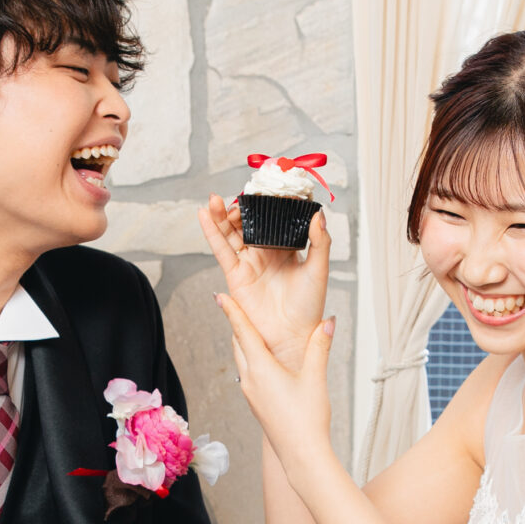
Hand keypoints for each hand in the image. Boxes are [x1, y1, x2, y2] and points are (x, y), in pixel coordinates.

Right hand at [198, 194, 330, 371]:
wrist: (293, 336)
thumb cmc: (309, 307)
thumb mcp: (319, 269)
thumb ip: (320, 242)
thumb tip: (318, 215)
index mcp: (286, 247)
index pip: (274, 218)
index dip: (268, 203)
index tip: (268, 187)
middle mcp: (265, 252)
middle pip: (249, 222)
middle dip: (242, 207)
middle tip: (241, 194)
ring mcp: (249, 262)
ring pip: (231, 233)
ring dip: (220, 214)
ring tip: (213, 197)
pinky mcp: (235, 275)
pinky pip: (221, 249)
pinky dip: (211, 232)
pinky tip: (204, 215)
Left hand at [216, 287, 336, 470]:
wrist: (302, 456)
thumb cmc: (308, 419)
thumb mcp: (316, 378)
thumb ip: (320, 347)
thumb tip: (328, 322)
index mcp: (261, 369)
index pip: (243, 332)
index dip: (232, 311)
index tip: (220, 296)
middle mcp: (250, 380)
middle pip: (238, 345)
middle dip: (238, 325)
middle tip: (234, 307)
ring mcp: (251, 394)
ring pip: (242, 361)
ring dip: (244, 344)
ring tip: (248, 331)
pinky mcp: (257, 405)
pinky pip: (248, 375)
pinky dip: (251, 361)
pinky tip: (263, 362)